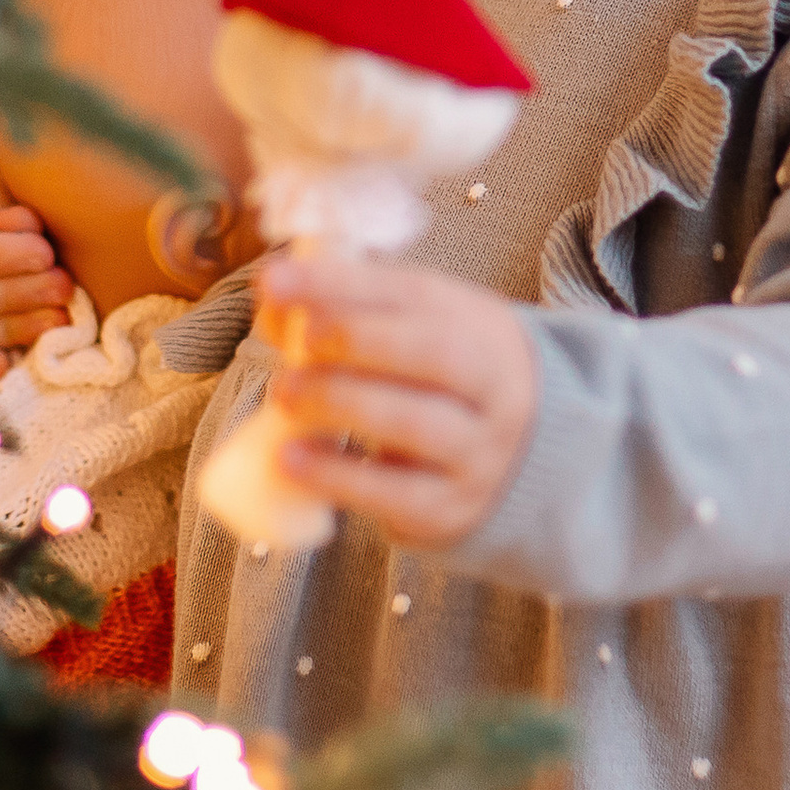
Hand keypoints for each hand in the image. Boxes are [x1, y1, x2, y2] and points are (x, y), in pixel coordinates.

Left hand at [257, 254, 537, 548]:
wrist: (515, 464)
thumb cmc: (439, 384)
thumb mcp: (414, 336)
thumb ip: (348, 313)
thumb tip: (274, 300)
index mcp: (482, 325)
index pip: (414, 293)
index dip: (342, 283)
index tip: (276, 279)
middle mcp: (495, 385)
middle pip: (434, 353)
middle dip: (357, 338)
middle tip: (299, 338)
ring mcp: (480, 452)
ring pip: (415, 423)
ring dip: (340, 402)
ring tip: (283, 393)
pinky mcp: (452, 509)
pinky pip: (395, 494)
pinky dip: (337, 475)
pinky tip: (291, 458)